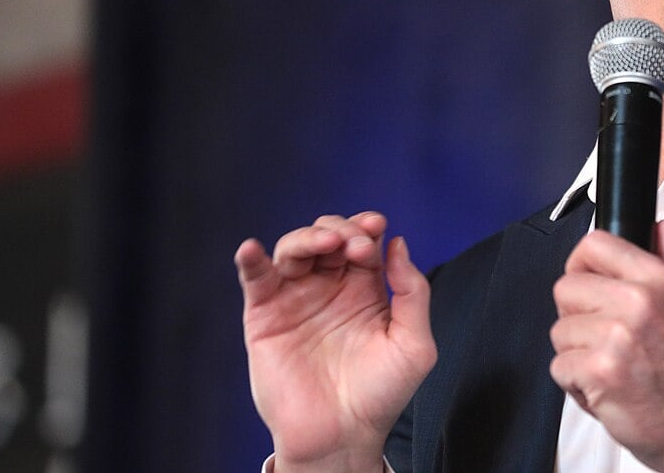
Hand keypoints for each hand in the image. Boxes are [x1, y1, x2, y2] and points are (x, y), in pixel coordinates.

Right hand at [235, 212, 435, 471]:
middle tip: (355, 246)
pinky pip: (255, 279)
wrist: (341, 436)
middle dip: (342, 230)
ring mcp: (296, 298)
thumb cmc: (381, 395)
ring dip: (308, 237)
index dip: (367, 227)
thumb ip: (413, 293)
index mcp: (365, 288)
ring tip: (326, 245)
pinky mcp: (265, 317)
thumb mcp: (413, 344)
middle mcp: (329, 287)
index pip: (363, 240)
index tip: (375, 228)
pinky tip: (251, 250)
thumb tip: (397, 243)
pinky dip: (250, 259)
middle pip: (329, 236)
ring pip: (294, 249)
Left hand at [549, 220, 663, 472]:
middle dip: (577, 318)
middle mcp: (637, 301)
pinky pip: (559, 366)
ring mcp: (617, 336)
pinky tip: (604, 388)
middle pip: (565, 289)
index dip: (582, 267)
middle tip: (603, 339)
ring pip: (559, 332)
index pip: (593, 245)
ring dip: (577, 355)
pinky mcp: (600, 370)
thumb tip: (660, 228)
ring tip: (609, 367)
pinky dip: (575, 384)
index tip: (588, 287)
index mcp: (657, 279)